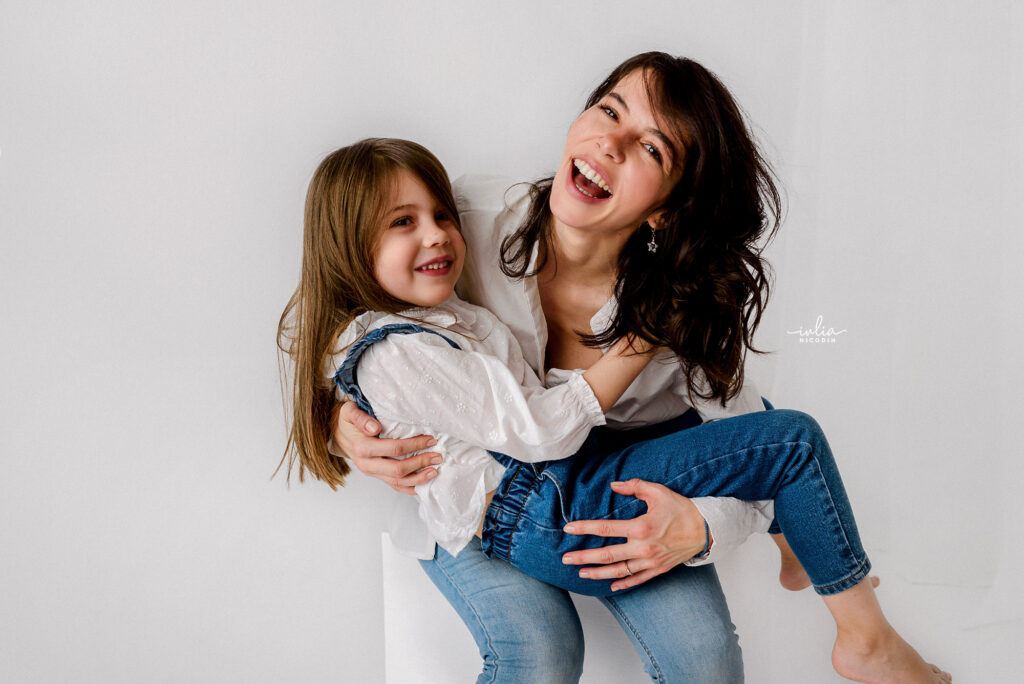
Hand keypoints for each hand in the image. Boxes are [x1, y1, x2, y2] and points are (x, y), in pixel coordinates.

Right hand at [332, 401, 440, 494]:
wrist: (337, 432)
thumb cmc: (347, 420)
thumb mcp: (349, 411)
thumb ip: (361, 418)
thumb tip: (375, 427)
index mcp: (362, 448)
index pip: (394, 449)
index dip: (414, 445)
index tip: (430, 440)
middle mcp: (366, 464)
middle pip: (398, 469)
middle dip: (420, 463)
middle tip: (437, 457)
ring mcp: (371, 472)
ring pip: (397, 482)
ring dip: (418, 479)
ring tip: (434, 472)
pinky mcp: (376, 476)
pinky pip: (394, 486)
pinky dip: (409, 488)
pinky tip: (422, 485)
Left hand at [561, 479, 708, 590]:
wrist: (706, 529)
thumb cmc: (681, 509)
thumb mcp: (658, 491)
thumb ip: (634, 486)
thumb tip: (613, 485)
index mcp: (641, 527)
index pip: (605, 529)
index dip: (584, 528)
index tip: (568, 529)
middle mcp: (643, 548)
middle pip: (606, 556)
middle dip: (583, 557)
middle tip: (565, 558)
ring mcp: (650, 561)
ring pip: (618, 571)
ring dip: (597, 573)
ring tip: (581, 573)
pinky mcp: (658, 569)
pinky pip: (637, 579)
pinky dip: (623, 583)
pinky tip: (610, 585)